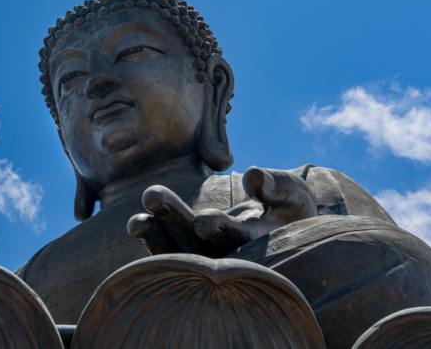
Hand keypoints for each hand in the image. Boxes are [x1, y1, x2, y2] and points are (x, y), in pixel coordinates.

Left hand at [127, 166, 316, 256]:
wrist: (284, 230)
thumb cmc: (292, 209)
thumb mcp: (294, 194)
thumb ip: (277, 185)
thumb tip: (253, 175)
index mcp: (255, 242)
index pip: (234, 236)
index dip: (218, 227)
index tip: (202, 221)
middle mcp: (228, 254)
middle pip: (199, 243)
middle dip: (175, 220)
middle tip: (152, 196)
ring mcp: (207, 255)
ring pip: (179, 250)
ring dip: (157, 235)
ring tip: (136, 222)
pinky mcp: (192, 249)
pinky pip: (169, 249)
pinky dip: (154, 238)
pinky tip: (138, 224)